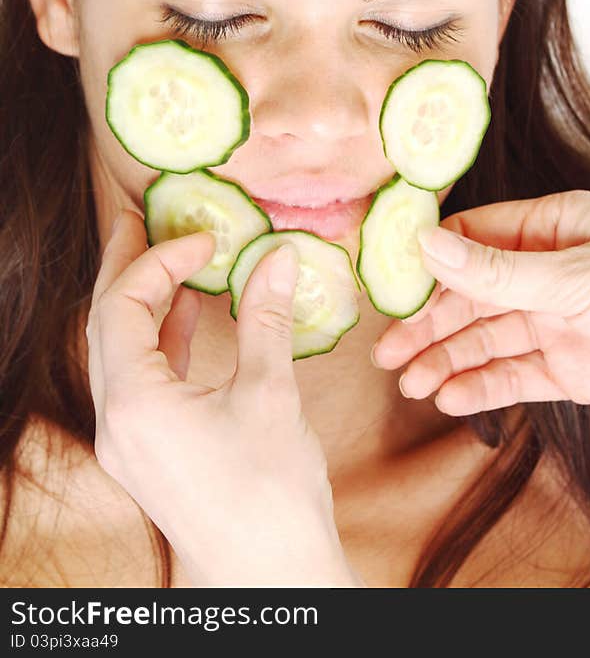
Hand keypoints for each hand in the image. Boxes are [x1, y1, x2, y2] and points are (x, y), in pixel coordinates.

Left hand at [86, 210, 362, 586]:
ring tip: (169, 263)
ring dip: (144, 305)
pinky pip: (141, 383)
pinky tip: (190, 320)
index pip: (123, 309)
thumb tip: (279, 258)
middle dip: (125, 270)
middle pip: (106, 328)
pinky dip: (162, 344)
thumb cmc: (271, 490)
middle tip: (138, 221)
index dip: (159, 262)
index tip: (203, 240)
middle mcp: (117, 423)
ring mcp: (129, 442)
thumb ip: (266, 318)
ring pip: (121, 355)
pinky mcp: (150, 453)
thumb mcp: (270, 393)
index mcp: (135, 404)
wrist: (271, 572)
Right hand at [371, 190, 589, 414]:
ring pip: (491, 339)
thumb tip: (424, 244)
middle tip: (387, 353)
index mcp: (551, 228)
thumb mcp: (572, 276)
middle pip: (474, 297)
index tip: (386, 288)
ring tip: (410, 383)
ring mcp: (563, 321)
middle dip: (430, 324)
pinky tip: (451, 397)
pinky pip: (519, 375)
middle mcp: (551, 272)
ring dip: (450, 359)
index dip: (428, 264)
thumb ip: (495, 271)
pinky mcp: (577, 366)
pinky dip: (485, 386)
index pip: (472, 240)